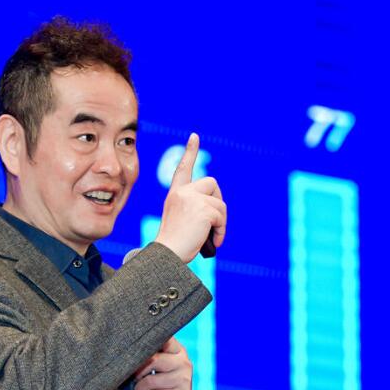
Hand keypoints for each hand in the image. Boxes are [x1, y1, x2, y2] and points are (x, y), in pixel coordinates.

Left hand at [133, 338, 196, 389]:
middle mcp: (184, 364)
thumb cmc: (164, 385)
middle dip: (138, 372)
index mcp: (179, 352)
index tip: (137, 352)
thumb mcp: (161, 368)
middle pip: (152, 360)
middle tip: (135, 380)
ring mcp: (184, 381)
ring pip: (150, 381)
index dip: (148, 344)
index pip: (165, 340)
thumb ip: (151, 356)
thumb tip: (128, 350)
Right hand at [154, 133, 225, 262]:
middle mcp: (182, 192)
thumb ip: (195, 207)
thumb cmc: (175, 243)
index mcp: (175, 194)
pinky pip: (222, 216)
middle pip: (212, 183)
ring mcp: (192, 199)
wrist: (167, 254)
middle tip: (216, 221)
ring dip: (221, 221)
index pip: (183, 168)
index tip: (195, 136)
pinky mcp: (204, 209)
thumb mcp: (183, 219)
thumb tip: (217, 210)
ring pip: (220, 203)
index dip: (190, 151)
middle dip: (218, 200)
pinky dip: (222, 230)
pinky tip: (214, 241)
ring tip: (212, 237)